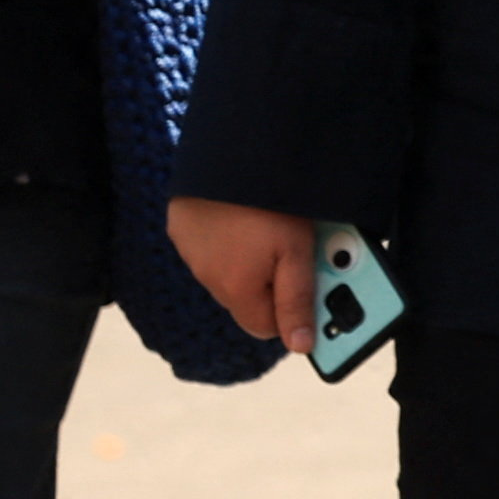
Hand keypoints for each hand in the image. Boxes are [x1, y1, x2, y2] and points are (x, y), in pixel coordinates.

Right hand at [169, 199, 321, 351]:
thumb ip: (298, 301)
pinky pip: (212, 246)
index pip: (268, 328)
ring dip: (254, 259)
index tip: (315, 290)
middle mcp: (207, 278)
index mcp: (236, 291)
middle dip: (278, 280)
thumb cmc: (268, 204)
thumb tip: (300, 346)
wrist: (230, 151)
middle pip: (251, 298)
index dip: (295, 312)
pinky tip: (248, 215)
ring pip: (232, 272)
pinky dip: (231, 238)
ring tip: (277, 225)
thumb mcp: (297, 252)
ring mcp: (192, 252)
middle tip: (303, 248)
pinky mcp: (183, 227)